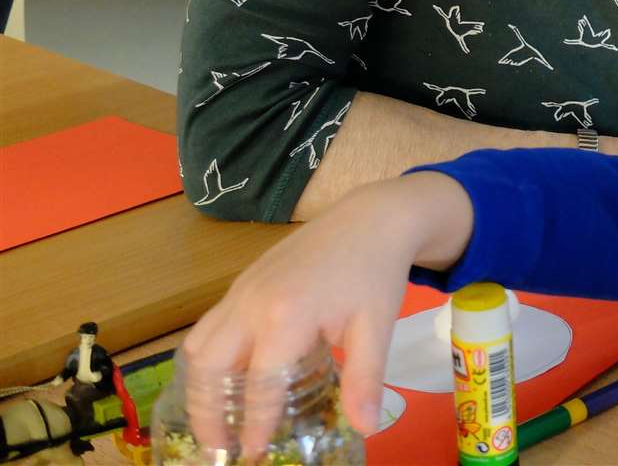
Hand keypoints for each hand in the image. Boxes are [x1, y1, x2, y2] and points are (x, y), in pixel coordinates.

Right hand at [181, 172, 472, 456]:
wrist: (372, 217)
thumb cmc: (375, 273)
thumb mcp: (377, 327)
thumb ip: (365, 379)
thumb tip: (367, 428)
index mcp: (286, 317)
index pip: (258, 387)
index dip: (253, 426)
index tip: (253, 455)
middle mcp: (251, 304)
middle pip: (208, 369)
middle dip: (207, 413)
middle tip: (222, 446)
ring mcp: (241, 289)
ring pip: (198, 346)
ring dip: (200, 386)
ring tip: (217, 418)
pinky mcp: (242, 281)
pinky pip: (208, 325)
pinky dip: (206, 358)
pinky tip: (228, 377)